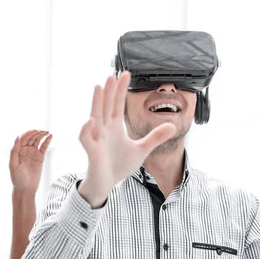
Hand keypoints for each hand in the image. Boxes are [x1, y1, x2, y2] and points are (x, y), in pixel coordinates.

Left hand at [9, 130, 51, 192]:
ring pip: (38, 140)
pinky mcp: (40, 157)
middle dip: (36, 133)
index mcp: (18, 150)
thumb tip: (17, 137)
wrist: (25, 189)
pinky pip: (44, 147)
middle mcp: (25, 150)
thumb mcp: (13, 164)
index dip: (29, 133)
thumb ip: (14, 151)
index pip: (23, 138)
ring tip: (47, 132)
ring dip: (42, 135)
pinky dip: (47, 141)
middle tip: (42, 131)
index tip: (35, 131)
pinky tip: (50, 136)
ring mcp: (33, 153)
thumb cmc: (17, 178)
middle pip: (31, 137)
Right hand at [78, 72, 175, 206]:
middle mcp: (104, 129)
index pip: (117, 104)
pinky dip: (87, 130)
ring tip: (99, 87)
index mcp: (114, 127)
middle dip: (109, 91)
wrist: (106, 184)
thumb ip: (155, 137)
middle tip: (113, 75)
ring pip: (95, 117)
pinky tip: (91, 121)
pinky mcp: (92, 152)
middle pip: (106, 106)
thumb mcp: (141, 149)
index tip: (126, 75)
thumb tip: (172, 125)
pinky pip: (87, 139)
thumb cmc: (118, 165)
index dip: (121, 90)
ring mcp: (97, 139)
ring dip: (96, 102)